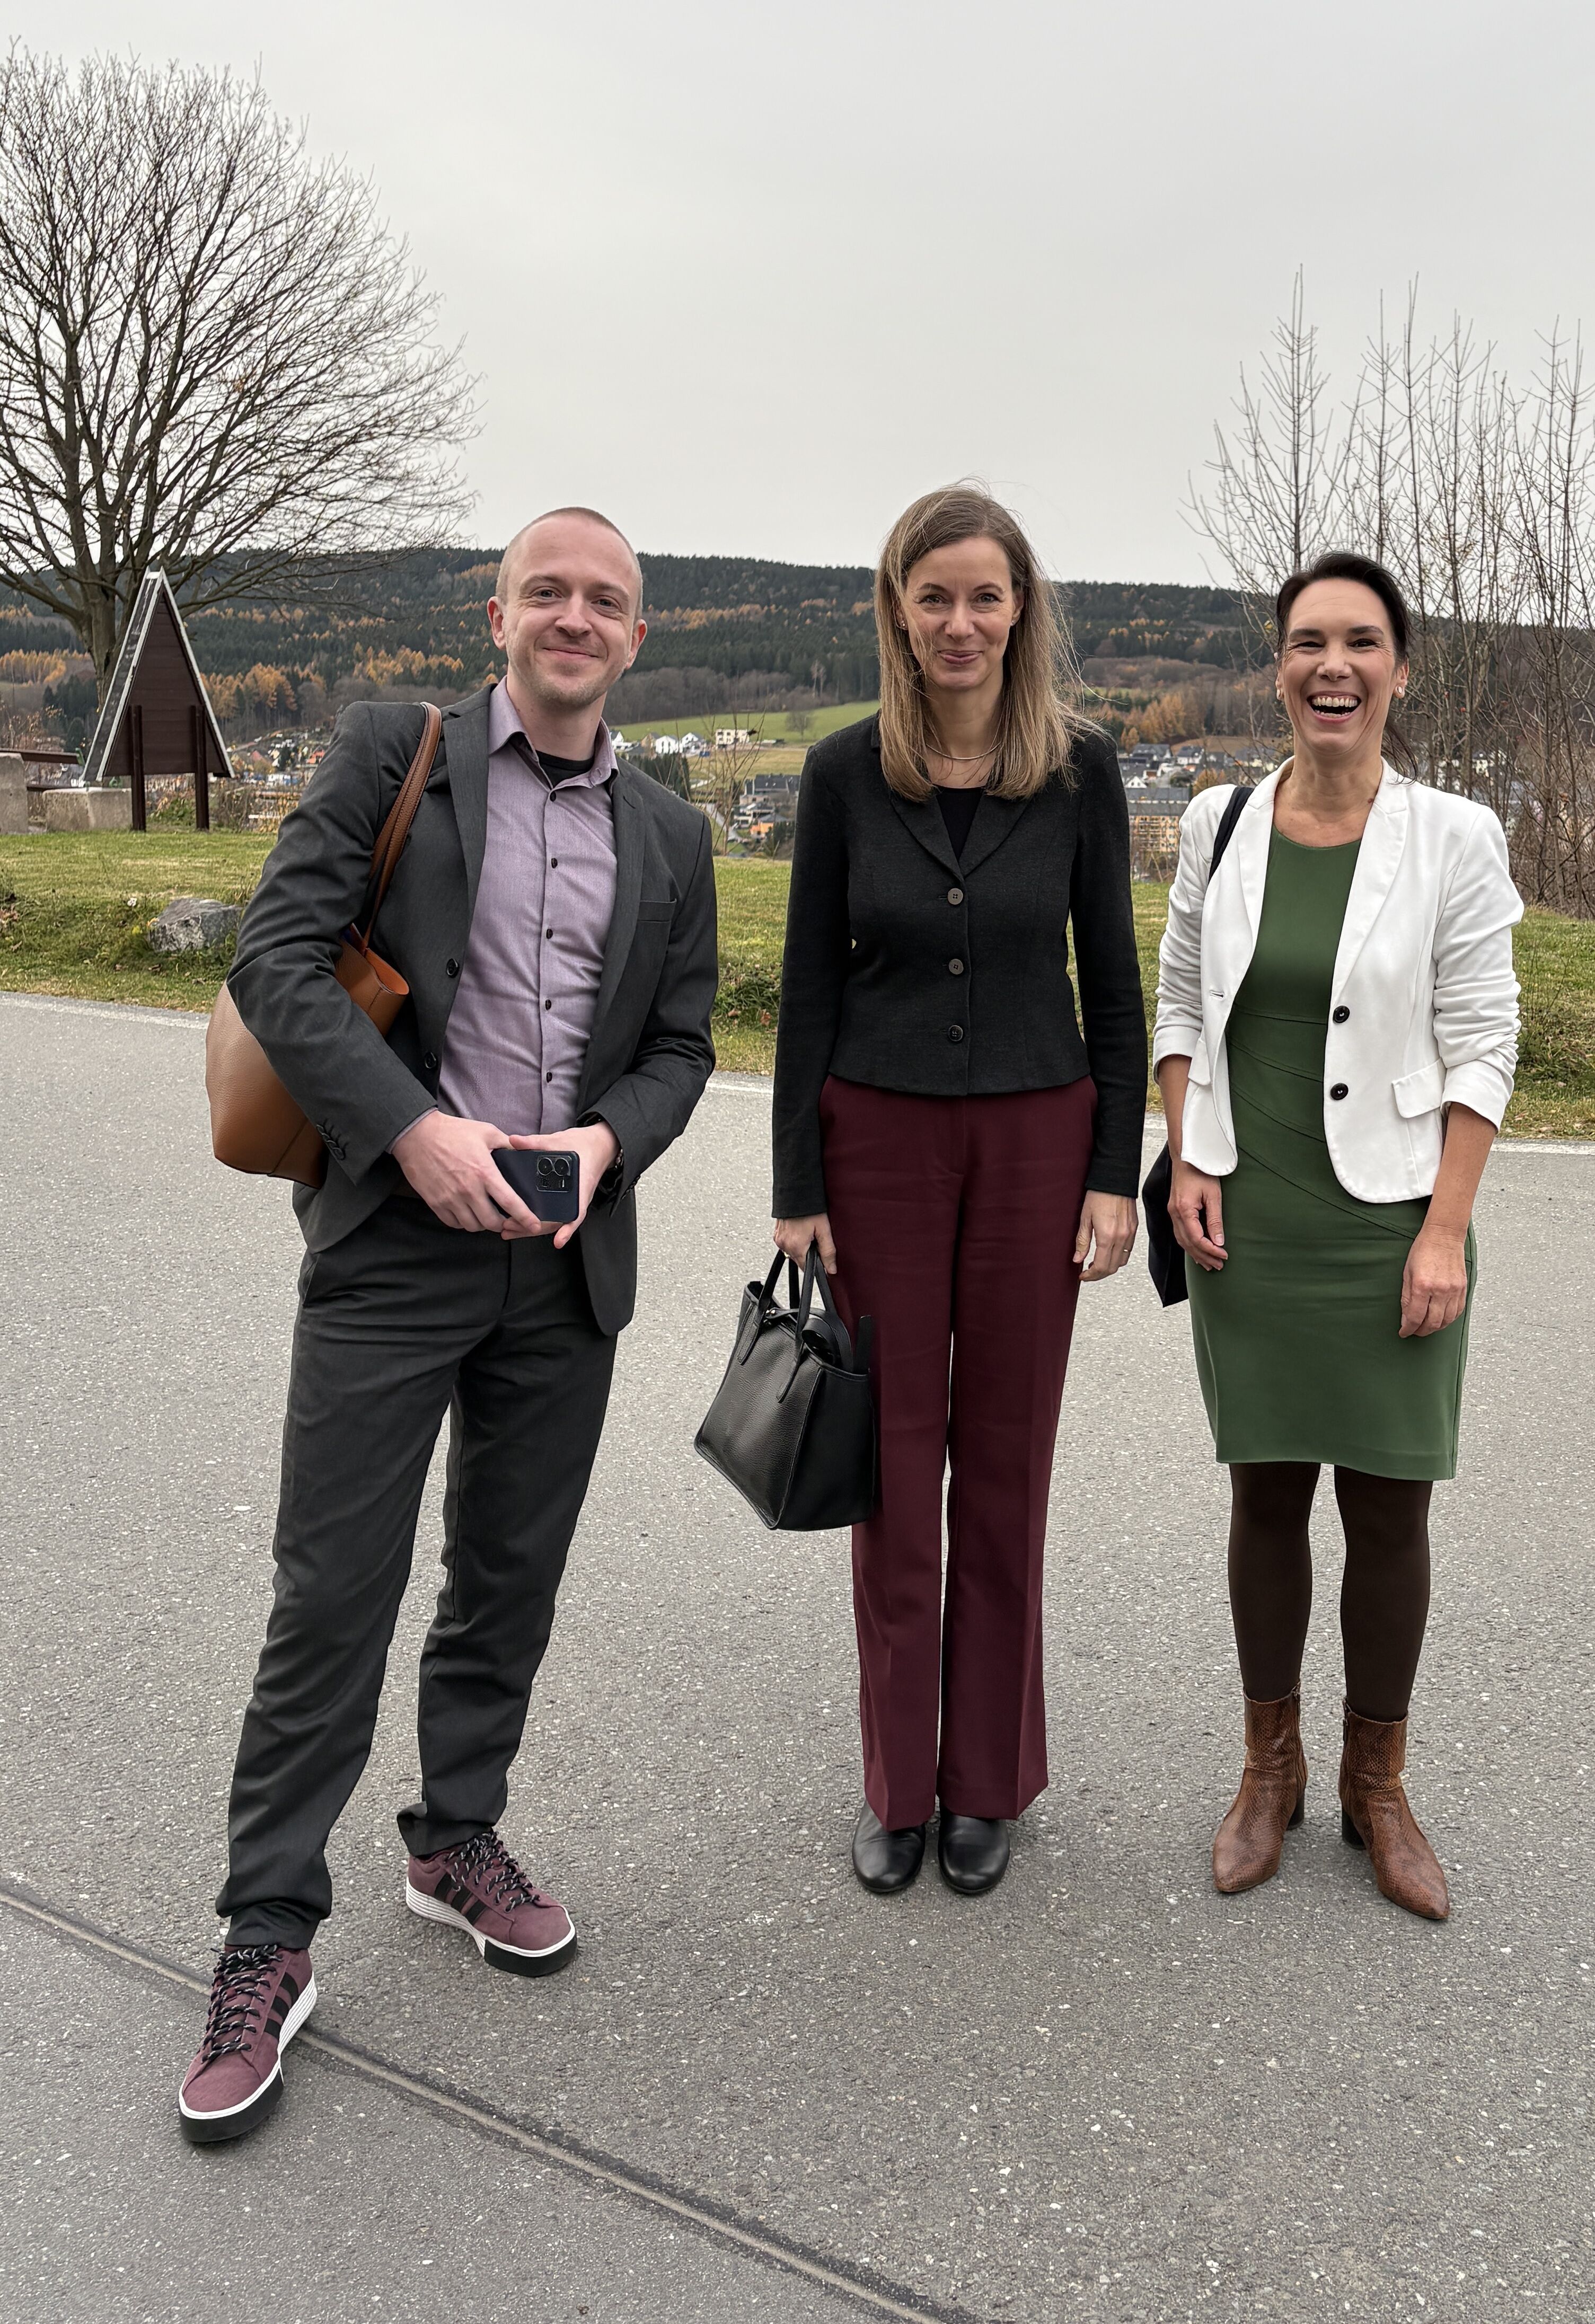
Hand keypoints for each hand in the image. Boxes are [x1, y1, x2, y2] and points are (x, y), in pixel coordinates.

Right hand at [392, 1111, 536, 1234]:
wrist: (417, 1135)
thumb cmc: (452, 1132)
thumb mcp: (486, 1132)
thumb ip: (507, 1144)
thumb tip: (523, 1152)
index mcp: (484, 1172)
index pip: (510, 1202)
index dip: (525, 1217)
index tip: (534, 1226)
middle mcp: (468, 1190)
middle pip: (492, 1222)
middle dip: (503, 1223)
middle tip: (506, 1218)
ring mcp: (450, 1199)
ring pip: (472, 1226)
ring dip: (483, 1224)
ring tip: (486, 1215)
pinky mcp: (435, 1203)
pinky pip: (453, 1223)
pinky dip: (463, 1222)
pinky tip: (467, 1213)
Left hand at [506, 1121, 620, 1248]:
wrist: (597, 1145)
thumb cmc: (583, 1145)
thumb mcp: (558, 1141)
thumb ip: (535, 1142)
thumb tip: (513, 1140)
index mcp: (580, 1185)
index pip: (576, 1210)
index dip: (568, 1228)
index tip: (558, 1241)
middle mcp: (577, 1198)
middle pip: (557, 1221)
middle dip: (533, 1228)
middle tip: (509, 1227)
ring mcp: (571, 1201)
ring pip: (552, 1221)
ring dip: (530, 1227)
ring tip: (509, 1229)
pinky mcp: (564, 1199)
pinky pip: (551, 1215)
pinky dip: (535, 1220)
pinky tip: (519, 1225)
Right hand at [774, 1213, 836, 1274]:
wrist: (797, 1190)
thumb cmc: (810, 1207)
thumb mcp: (824, 1230)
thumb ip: (828, 1252)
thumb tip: (831, 1269)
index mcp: (796, 1246)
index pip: (806, 1267)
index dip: (817, 1264)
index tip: (822, 1256)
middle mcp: (784, 1244)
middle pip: (800, 1259)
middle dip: (809, 1253)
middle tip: (817, 1237)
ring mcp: (778, 1239)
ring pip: (793, 1252)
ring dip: (802, 1247)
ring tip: (808, 1231)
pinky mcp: (776, 1233)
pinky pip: (787, 1243)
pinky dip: (795, 1241)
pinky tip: (801, 1229)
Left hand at [1074, 1193, 1136, 1281]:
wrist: (1115, 1179)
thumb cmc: (1099, 1195)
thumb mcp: (1085, 1218)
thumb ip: (1082, 1241)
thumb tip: (1078, 1259)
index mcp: (1107, 1236)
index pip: (1100, 1267)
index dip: (1090, 1276)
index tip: (1083, 1275)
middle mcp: (1121, 1237)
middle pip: (1112, 1268)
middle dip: (1098, 1274)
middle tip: (1088, 1273)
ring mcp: (1130, 1234)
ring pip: (1121, 1261)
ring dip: (1109, 1266)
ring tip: (1097, 1263)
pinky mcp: (1134, 1229)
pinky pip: (1128, 1251)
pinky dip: (1118, 1257)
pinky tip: (1108, 1252)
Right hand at [1169, 1155, 1227, 1269]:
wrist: (1187, 1157)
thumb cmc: (1201, 1171)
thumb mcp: (1213, 1195)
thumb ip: (1215, 1220)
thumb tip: (1218, 1241)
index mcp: (1183, 1209)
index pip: (1196, 1238)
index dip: (1210, 1250)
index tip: (1223, 1255)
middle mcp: (1174, 1213)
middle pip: (1188, 1243)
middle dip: (1204, 1256)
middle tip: (1219, 1266)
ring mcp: (1172, 1212)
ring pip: (1182, 1240)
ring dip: (1195, 1254)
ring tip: (1209, 1264)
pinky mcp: (1174, 1211)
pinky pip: (1180, 1233)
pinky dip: (1189, 1245)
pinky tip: (1196, 1250)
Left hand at [1400, 1223, 1468, 1337]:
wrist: (1444, 1235)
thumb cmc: (1423, 1250)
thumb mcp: (1407, 1273)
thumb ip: (1406, 1298)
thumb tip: (1406, 1318)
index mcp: (1423, 1285)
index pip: (1416, 1317)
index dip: (1408, 1329)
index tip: (1404, 1332)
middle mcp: (1441, 1290)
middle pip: (1432, 1323)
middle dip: (1421, 1331)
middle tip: (1414, 1331)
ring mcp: (1454, 1290)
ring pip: (1446, 1321)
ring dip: (1435, 1328)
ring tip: (1426, 1327)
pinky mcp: (1463, 1288)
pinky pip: (1458, 1312)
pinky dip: (1449, 1320)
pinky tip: (1441, 1319)